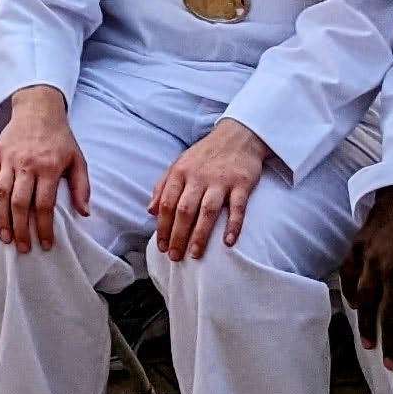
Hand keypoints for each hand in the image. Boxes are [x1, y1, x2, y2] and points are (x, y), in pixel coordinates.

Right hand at [0, 89, 88, 252]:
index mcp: (49, 167)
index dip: (43, 227)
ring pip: (2, 194)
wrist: (38, 108)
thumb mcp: (78, 159)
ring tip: (5, 238)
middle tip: (23, 248)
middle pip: (20, 203)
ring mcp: (9, 159)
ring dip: (2, 219)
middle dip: (21, 229)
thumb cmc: (60, 138)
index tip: (45, 244)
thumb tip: (84, 213)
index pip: (44, 204)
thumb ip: (81, 187)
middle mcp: (27, 164)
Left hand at [148, 118, 273, 262]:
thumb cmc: (205, 155)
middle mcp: (198, 177)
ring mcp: (220, 180)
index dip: (163, 227)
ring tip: (195, 255)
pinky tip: (228, 242)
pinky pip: (237, 207)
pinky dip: (233, 225)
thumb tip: (151, 211)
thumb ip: (163, 186)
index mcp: (180, 172)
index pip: (167, 203)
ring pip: (207, 210)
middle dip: (178, 236)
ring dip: (200, 235)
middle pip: (184, 210)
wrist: (237, 136)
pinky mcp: (241, 183)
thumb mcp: (179, 164)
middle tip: (175, 257)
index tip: (161, 247)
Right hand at [339, 185, 392, 365]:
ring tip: (367, 343)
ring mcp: (372, 260)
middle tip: (390, 365)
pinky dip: (350, 290)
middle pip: (388, 315)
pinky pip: (349, 273)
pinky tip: (353, 304)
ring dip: (366, 324)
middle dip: (389, 342)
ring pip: (365, 299)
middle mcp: (392, 273)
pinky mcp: (359, 246)